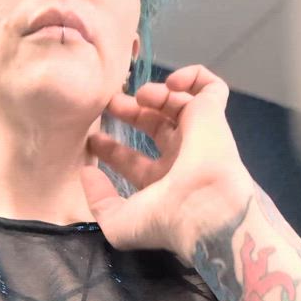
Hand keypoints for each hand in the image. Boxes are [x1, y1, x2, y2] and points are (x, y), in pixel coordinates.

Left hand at [80, 64, 254, 264]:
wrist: (203, 206)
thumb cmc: (161, 219)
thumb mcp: (117, 223)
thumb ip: (98, 201)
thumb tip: (87, 174)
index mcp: (160, 186)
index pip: (134, 162)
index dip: (112, 149)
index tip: (92, 139)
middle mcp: (180, 160)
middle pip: (154, 127)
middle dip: (130, 112)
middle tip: (111, 103)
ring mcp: (198, 137)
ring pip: (178, 105)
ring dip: (155, 95)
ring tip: (142, 96)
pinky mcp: (213, 115)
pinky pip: (211, 88)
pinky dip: (194, 77)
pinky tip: (172, 84)